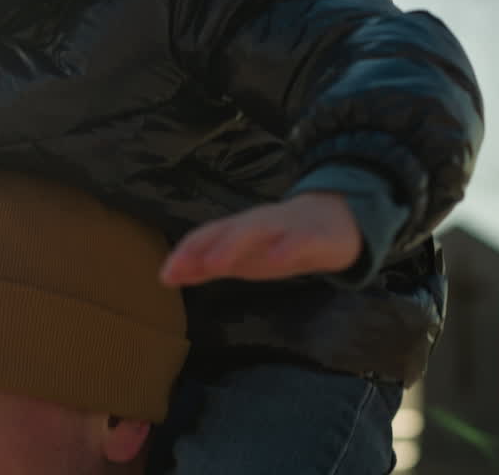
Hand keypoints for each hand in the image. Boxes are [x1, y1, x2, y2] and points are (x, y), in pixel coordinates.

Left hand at [160, 192, 361, 285]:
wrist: (334, 222)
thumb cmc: (276, 242)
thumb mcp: (240, 258)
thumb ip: (204, 266)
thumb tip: (167, 276)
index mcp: (237, 230)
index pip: (207, 236)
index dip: (185, 253)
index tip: (165, 275)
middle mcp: (257, 224)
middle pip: (227, 231)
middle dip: (204, 248)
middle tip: (182, 269)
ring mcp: (285, 227)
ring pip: (258, 230)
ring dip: (233, 245)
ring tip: (216, 264)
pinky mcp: (314, 235)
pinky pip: (299, 240)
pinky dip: (286, 247)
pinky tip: (277, 260)